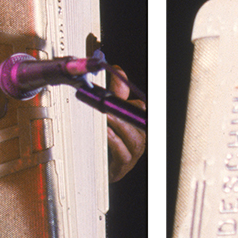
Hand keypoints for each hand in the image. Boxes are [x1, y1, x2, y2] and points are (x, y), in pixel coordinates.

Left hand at [104, 65, 145, 182]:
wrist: (97, 167)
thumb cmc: (107, 139)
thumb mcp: (110, 112)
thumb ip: (116, 93)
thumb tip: (118, 70)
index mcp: (137, 121)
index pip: (139, 106)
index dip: (127, 97)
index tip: (114, 88)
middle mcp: (139, 136)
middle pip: (138, 122)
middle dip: (123, 112)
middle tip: (107, 104)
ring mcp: (133, 152)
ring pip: (134, 138)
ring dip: (119, 126)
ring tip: (106, 117)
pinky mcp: (124, 165)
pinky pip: (124, 153)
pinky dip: (115, 142)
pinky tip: (105, 133)